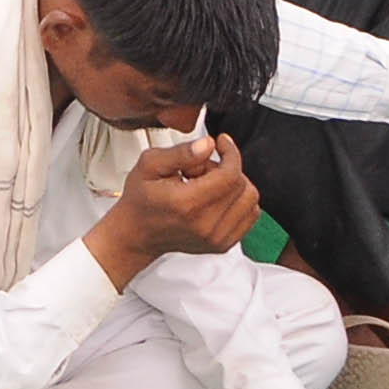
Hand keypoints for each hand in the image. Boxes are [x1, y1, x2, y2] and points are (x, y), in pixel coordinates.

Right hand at [92, 136, 261, 281]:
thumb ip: (181, 152)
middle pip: (242, 186)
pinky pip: (250, 216)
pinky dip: (239, 201)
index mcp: (187, 204)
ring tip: (208, 184)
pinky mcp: (224, 245)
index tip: (222, 143)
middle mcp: (205, 225)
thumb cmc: (141, 198)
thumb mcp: (150, 164)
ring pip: (250, 201)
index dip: (231, 153)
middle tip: (201, 168)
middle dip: (226, 168)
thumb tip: (208, 145)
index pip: (230, 175)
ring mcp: (216, 238)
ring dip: (233, 186)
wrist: (138, 233)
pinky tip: (217, 198)